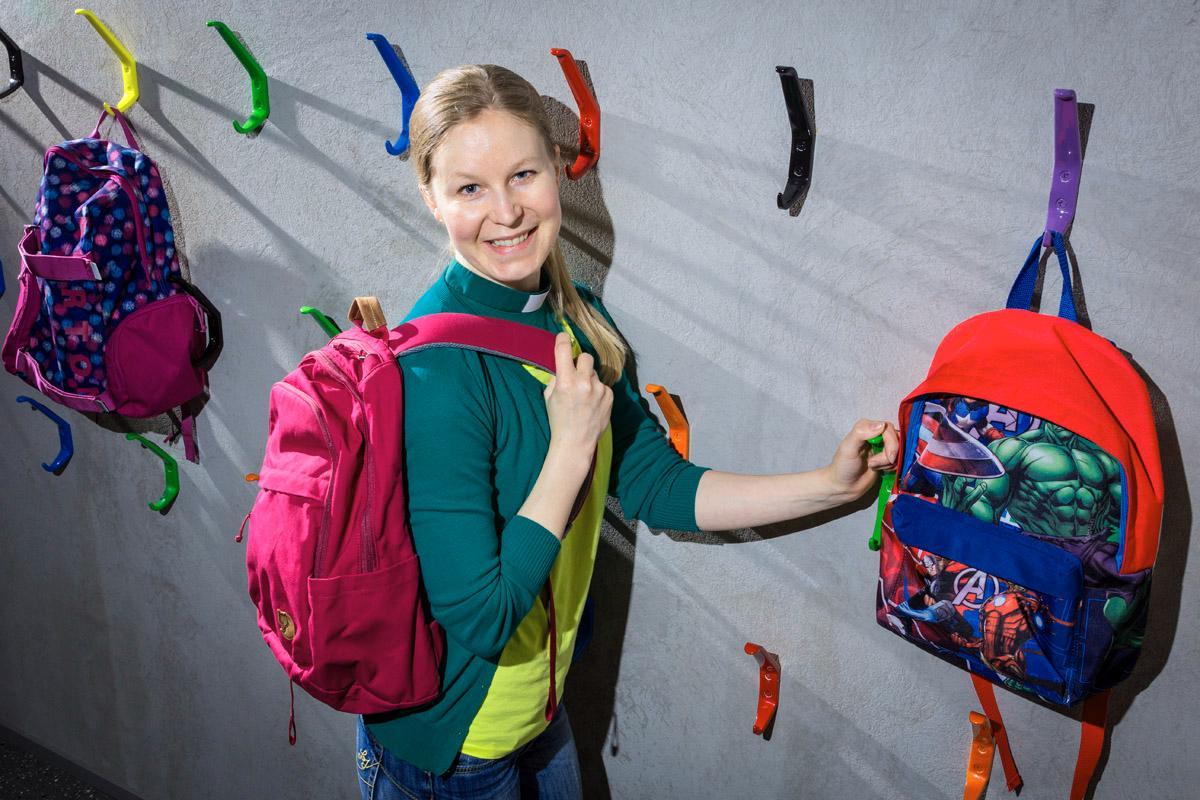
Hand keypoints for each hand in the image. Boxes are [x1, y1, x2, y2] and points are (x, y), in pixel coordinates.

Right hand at [543, 333, 612, 459]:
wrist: (575, 442)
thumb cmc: (559, 419)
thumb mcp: (549, 396)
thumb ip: (556, 377)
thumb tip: (563, 363)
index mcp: (565, 382)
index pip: (564, 349)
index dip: (562, 340)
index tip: (563, 337)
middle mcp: (584, 383)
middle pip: (585, 356)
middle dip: (580, 362)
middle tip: (576, 373)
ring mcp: (599, 389)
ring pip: (594, 372)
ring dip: (589, 379)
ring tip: (584, 396)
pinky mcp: (609, 395)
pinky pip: (602, 385)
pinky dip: (597, 390)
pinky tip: (592, 403)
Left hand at [824, 418, 898, 501]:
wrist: (845, 487)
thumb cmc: (843, 467)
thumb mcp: (848, 448)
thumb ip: (861, 433)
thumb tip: (882, 424)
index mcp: (866, 427)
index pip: (888, 428)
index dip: (891, 442)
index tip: (888, 457)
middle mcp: (875, 434)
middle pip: (896, 438)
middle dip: (890, 454)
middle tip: (874, 464)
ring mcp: (881, 446)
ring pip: (898, 450)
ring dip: (888, 462)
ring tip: (873, 466)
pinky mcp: (885, 458)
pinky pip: (898, 459)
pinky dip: (891, 466)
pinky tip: (878, 469)